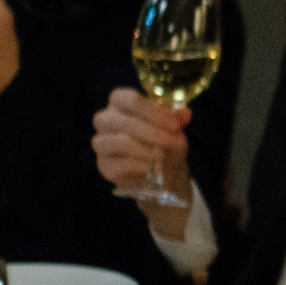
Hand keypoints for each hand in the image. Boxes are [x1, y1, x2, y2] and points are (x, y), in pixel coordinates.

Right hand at [91, 87, 192, 233]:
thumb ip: (177, 124)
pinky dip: (138, 167)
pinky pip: (115, 165)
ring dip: (145, 149)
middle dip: (151, 130)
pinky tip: (153, 170)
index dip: (149, 108)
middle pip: (118, 120)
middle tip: (176, 141)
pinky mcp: (104, 169)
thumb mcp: (179, 137)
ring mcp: (102, 147)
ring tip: (167, 157)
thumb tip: (183, 113)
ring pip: (115, 142)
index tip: (175, 121)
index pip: (124, 97)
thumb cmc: (170, 153)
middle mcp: (107, 124)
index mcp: (124, 108)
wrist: (167, 187)